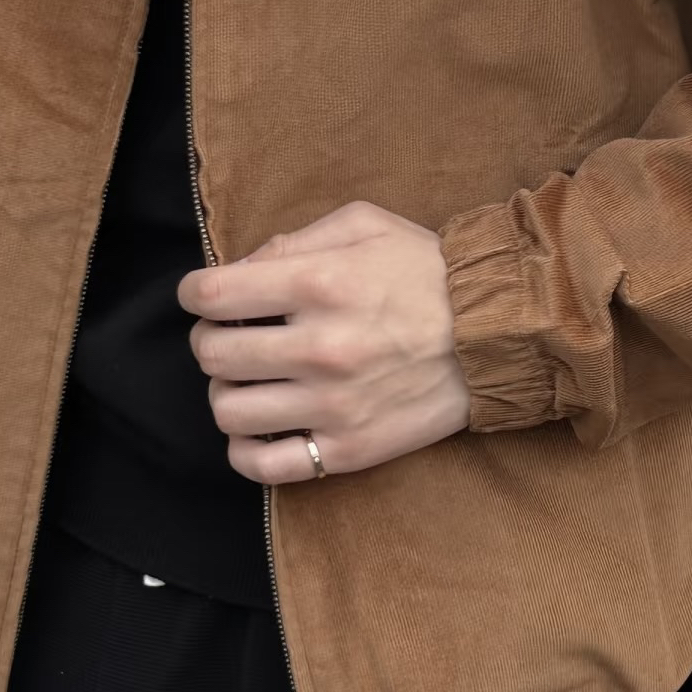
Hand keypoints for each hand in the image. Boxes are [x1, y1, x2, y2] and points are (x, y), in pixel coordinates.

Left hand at [177, 200, 471, 484]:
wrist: (496, 334)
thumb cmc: (428, 272)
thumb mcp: (365, 226)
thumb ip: (295, 239)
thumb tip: (238, 269)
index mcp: (321, 283)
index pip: (212, 295)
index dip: (195, 293)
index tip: (205, 296)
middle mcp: (321, 346)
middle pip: (211, 354)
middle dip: (210, 339)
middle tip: (232, 335)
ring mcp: (333, 405)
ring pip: (227, 411)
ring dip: (226, 391)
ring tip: (250, 379)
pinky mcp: (348, 449)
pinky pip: (262, 465)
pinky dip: (244, 449)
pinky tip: (258, 426)